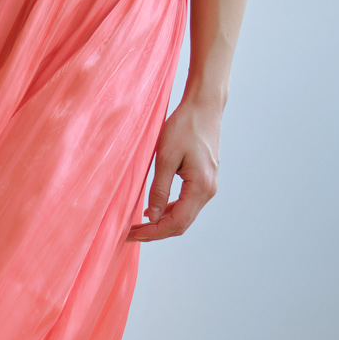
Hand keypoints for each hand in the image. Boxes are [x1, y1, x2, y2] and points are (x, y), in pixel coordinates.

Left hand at [127, 99, 220, 241]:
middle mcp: (208, 191)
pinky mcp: (204, 180)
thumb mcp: (166, 157)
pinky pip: (187, 204)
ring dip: (162, 223)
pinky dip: (170, 211)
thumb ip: (159, 189)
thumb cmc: (185, 125)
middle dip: (155, 232)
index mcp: (200, 187)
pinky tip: (154, 210)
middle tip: (130, 233)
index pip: (176, 223)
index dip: (152, 232)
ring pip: (184, 216)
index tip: (130, 234)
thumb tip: (153, 216)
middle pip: (181, 224)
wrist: (205, 106)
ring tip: (138, 224)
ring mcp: (208, 186)